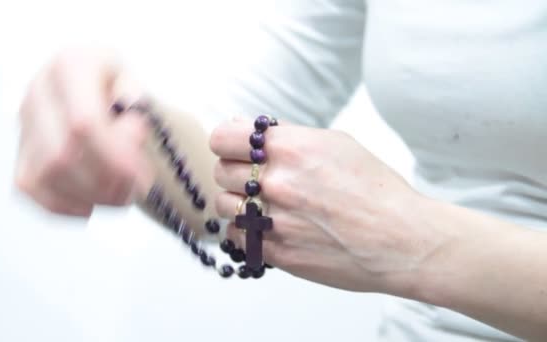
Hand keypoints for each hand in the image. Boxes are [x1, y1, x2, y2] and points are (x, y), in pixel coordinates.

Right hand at [16, 48, 153, 216]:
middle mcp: (39, 91)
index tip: (141, 177)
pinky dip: (66, 204)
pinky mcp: (21, 153)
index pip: (84, 122)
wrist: (102, 94)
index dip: (113, 157)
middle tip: (138, 189)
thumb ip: (136, 103)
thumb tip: (131, 118)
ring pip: (46, 175)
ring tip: (123, 195)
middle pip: (62, 154)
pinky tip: (94, 203)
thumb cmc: (122, 90)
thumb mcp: (138, 86)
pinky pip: (32, 188)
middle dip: (104, 182)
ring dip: (91, 196)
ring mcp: (24, 124)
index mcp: (71, 66)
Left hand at [210, 120, 443, 294]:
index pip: (223, 138)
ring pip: (224, 204)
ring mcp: (274, 219)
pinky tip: (268, 226)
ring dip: (238, 202)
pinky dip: (247, 230)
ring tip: (262, 204)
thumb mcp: (335, 144)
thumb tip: (245, 129)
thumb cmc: (374, 189)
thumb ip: (287, 136)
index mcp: (291, 148)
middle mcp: (277, 181)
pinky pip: (238, 236)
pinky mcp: (277, 252)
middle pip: (221, 171)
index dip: (227, 143)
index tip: (234, 149)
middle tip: (255, 178)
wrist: (401, 239)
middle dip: (236, 172)